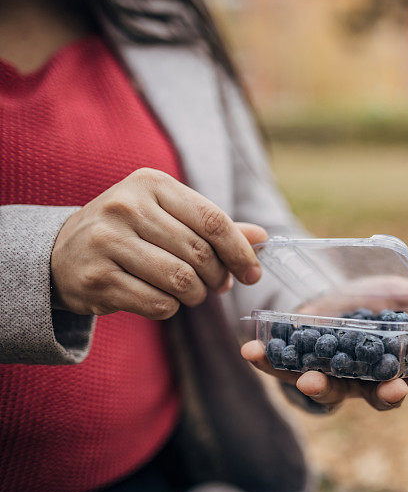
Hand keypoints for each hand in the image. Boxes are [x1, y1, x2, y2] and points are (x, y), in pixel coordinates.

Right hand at [51, 167, 267, 319]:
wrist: (61, 253)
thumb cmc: (129, 232)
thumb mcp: (168, 216)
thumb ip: (213, 226)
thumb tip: (261, 237)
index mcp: (150, 183)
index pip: (213, 220)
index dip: (240, 251)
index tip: (252, 273)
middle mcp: (125, 207)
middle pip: (199, 254)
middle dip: (218, 277)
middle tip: (217, 285)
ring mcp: (107, 242)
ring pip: (181, 281)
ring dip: (196, 295)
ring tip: (191, 293)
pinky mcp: (96, 279)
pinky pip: (157, 304)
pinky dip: (170, 308)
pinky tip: (162, 299)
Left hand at [241, 278, 407, 410]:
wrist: (325, 296)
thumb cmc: (370, 301)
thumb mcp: (400, 292)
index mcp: (403, 364)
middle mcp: (371, 379)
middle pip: (385, 397)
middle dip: (388, 395)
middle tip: (392, 390)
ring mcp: (335, 377)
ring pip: (333, 392)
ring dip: (321, 387)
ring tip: (310, 379)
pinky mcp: (299, 368)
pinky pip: (284, 372)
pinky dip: (268, 364)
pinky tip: (251, 352)